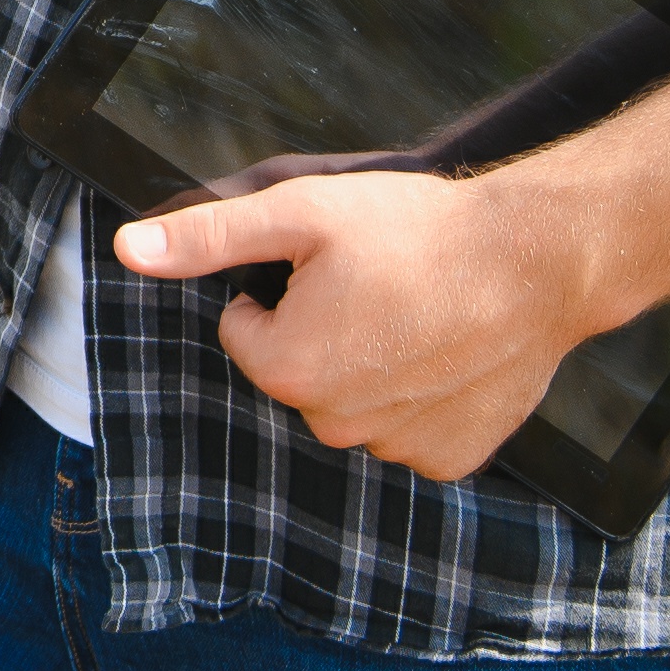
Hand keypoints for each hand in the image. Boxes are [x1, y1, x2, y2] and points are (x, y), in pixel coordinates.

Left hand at [108, 171, 591, 481]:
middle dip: (322, 330)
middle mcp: (336, 425)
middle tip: (378, 285)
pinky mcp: (451, 458)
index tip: (332, 267)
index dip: (281, 290)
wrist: (540, 260)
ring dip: (372, 365)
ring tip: (418, 312)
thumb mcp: (299, 212)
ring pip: (354, 402)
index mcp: (288, 369)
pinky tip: (449, 352)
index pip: (246, 330)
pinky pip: (410, 429)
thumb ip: (208, 237)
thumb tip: (128, 250)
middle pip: (298, 372)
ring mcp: (398, 449)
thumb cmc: (418, 230)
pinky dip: (422, 397)